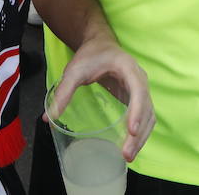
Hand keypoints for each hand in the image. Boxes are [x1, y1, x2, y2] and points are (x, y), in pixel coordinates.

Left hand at [45, 37, 154, 162]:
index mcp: (128, 68)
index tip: (131, 130)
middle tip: (126, 153)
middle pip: (146, 108)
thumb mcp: (74, 70)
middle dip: (139, 133)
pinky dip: (141, 133)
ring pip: (149, 116)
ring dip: (142, 137)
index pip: (138, 90)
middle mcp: (140, 79)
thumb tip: (49, 117)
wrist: (100, 44)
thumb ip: (63, 91)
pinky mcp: (138, 98)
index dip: (137, 111)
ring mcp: (141, 89)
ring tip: (128, 155)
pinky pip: (145, 117)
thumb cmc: (90, 55)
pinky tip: (130, 146)